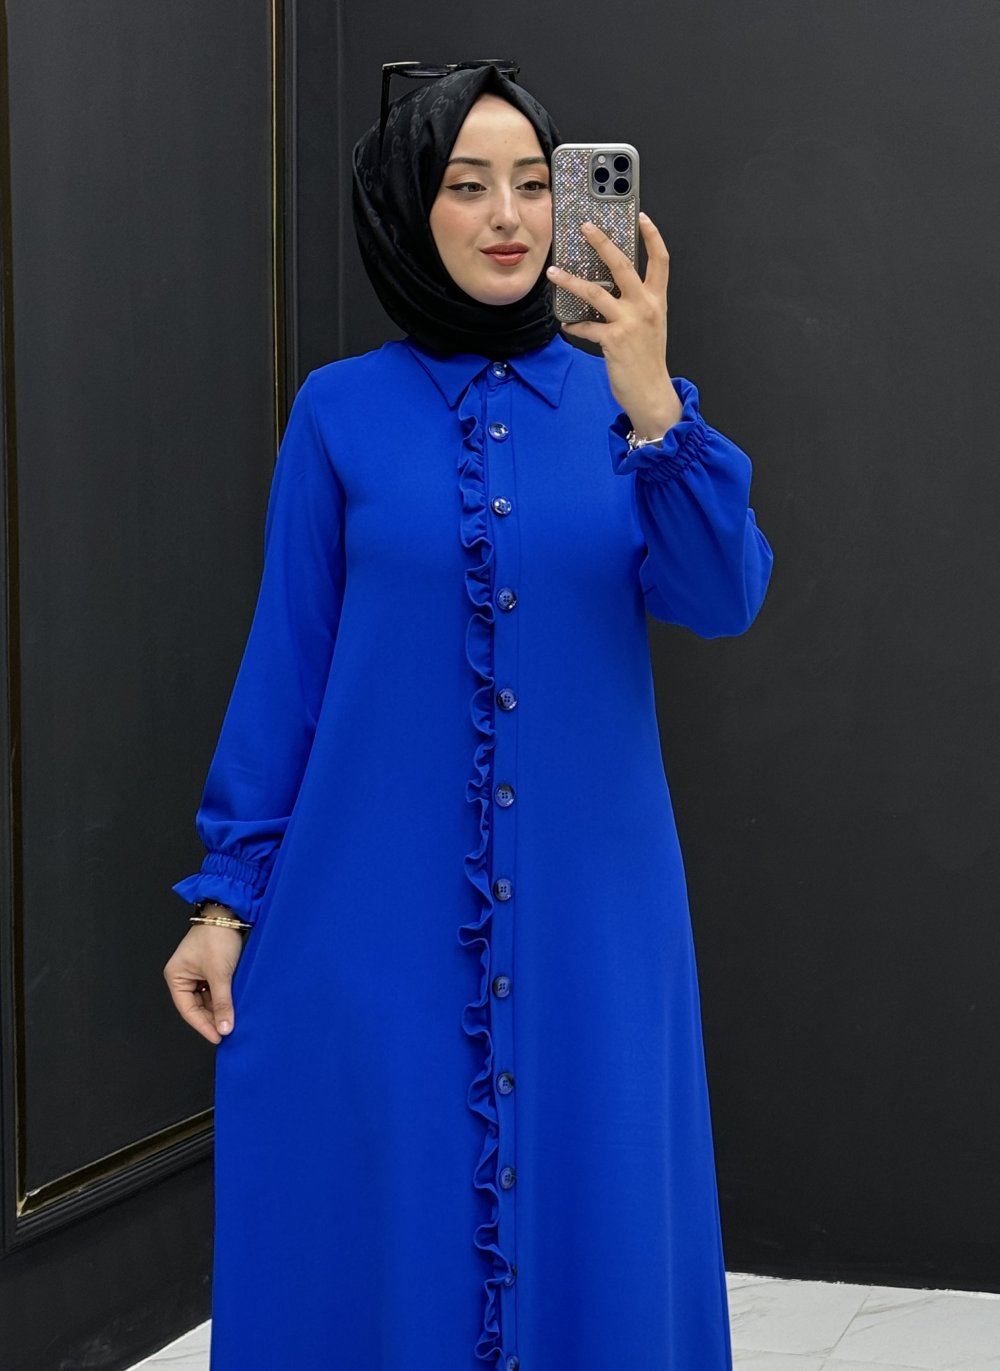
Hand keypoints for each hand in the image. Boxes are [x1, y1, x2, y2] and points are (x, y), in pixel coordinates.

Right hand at [163, 923, 245, 1043]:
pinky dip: (223, 999)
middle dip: (212, 1018)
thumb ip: (223, 1002)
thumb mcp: (220, 974)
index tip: (217, 1037)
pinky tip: (233, 1007)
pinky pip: (215, 990)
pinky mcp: (210, 969)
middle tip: (227, 1031)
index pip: (188, 1010)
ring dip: (219, 1009)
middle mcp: (183, 976)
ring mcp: (196, 973)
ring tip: (232, 1021)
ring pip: (207, 999)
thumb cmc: (217, 937)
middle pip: (197, 1006)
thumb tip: (225, 1027)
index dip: (203, 1025)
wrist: (229, 913)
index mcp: (176, 976)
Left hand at [547, 213, 681, 437]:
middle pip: (623, 264)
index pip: (660, 260)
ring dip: (571, 281)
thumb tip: (610, 288)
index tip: (641, 217)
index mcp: (656, 300)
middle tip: (586, 227)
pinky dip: (574, 324)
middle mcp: (645, 307)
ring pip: (595, 292)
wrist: (651, 392)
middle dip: (602, 242)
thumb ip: (635, 304)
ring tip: (554, 273)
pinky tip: (566, 323)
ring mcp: (629, 322)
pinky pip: (586, 325)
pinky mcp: (613, 340)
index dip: (652, 236)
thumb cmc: (647, 359)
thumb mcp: (650, 325)